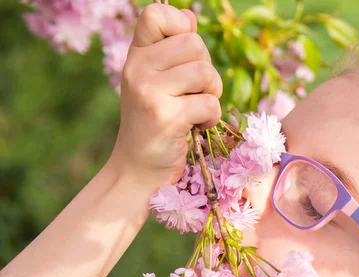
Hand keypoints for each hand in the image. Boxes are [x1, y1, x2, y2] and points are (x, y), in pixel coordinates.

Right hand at [109, 3, 222, 187]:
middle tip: (196, 92)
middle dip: (206, 69)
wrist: (137, 169)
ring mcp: (149, 92)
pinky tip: (197, 127)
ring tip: (197, 110)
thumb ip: (172, 49)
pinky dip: (211, 117)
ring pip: (205, 73)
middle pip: (194, 44)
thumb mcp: (156, 81)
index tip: (185, 56)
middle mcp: (137, 69)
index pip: (157, 14)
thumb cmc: (153, 123)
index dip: (181, 27)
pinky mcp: (166, 117)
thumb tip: (189, 16)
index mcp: (136, 56)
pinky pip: (209, 103)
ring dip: (212, 94)